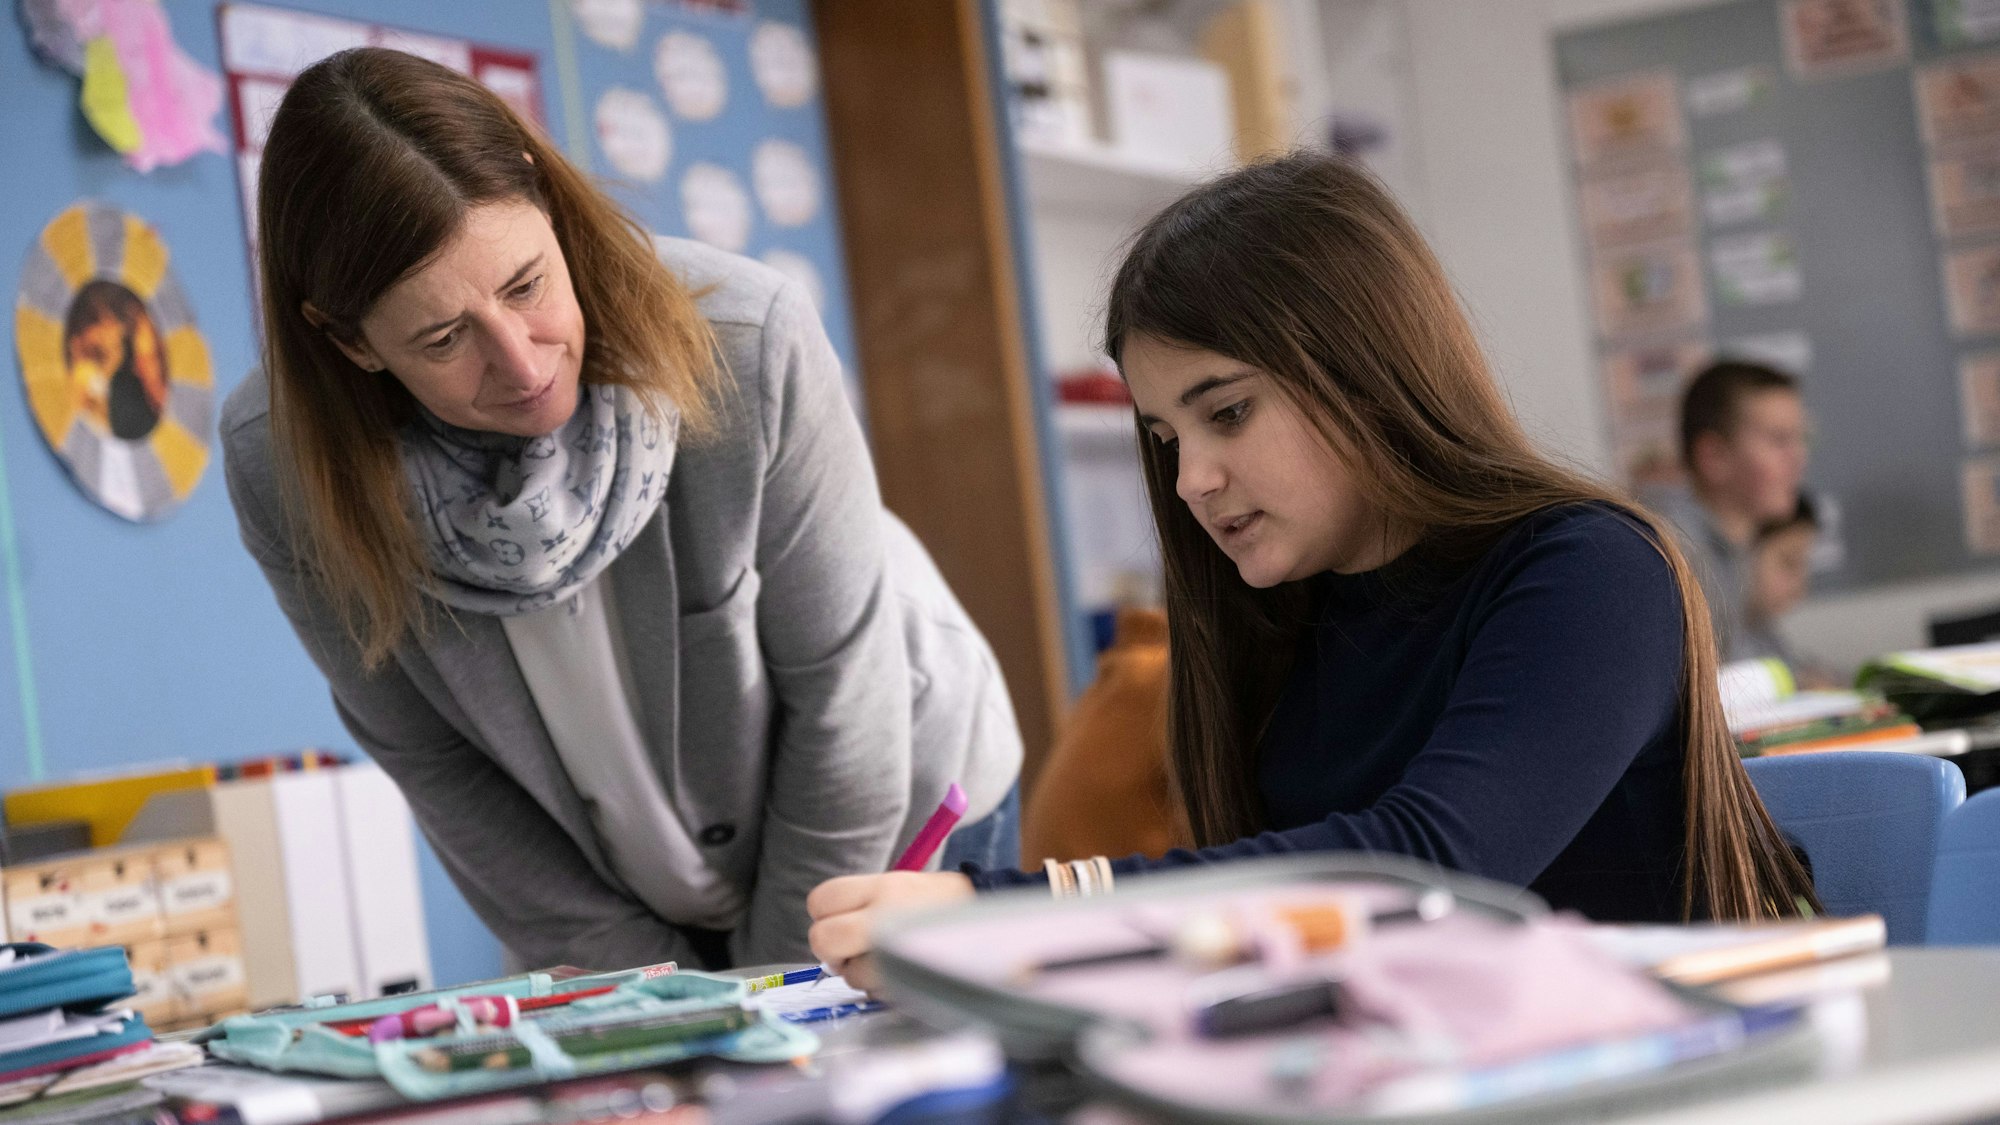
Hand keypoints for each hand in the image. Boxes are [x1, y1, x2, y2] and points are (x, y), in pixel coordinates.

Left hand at [806, 871, 974, 992]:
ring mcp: (896, 950)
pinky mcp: (908, 981)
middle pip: (824, 938)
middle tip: (852, 950)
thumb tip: (826, 938)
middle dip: (832, 951)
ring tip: (890, 959)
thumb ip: (860, 905)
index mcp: (883, 887)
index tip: (841, 920)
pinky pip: (874, 992)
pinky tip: (904, 972)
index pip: (822, 900)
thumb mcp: (899, 887)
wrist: (992, 925)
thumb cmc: (938, 907)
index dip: (824, 915)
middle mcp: (886, 915)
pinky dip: (882, 988)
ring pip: (849, 974)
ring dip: (861, 973)